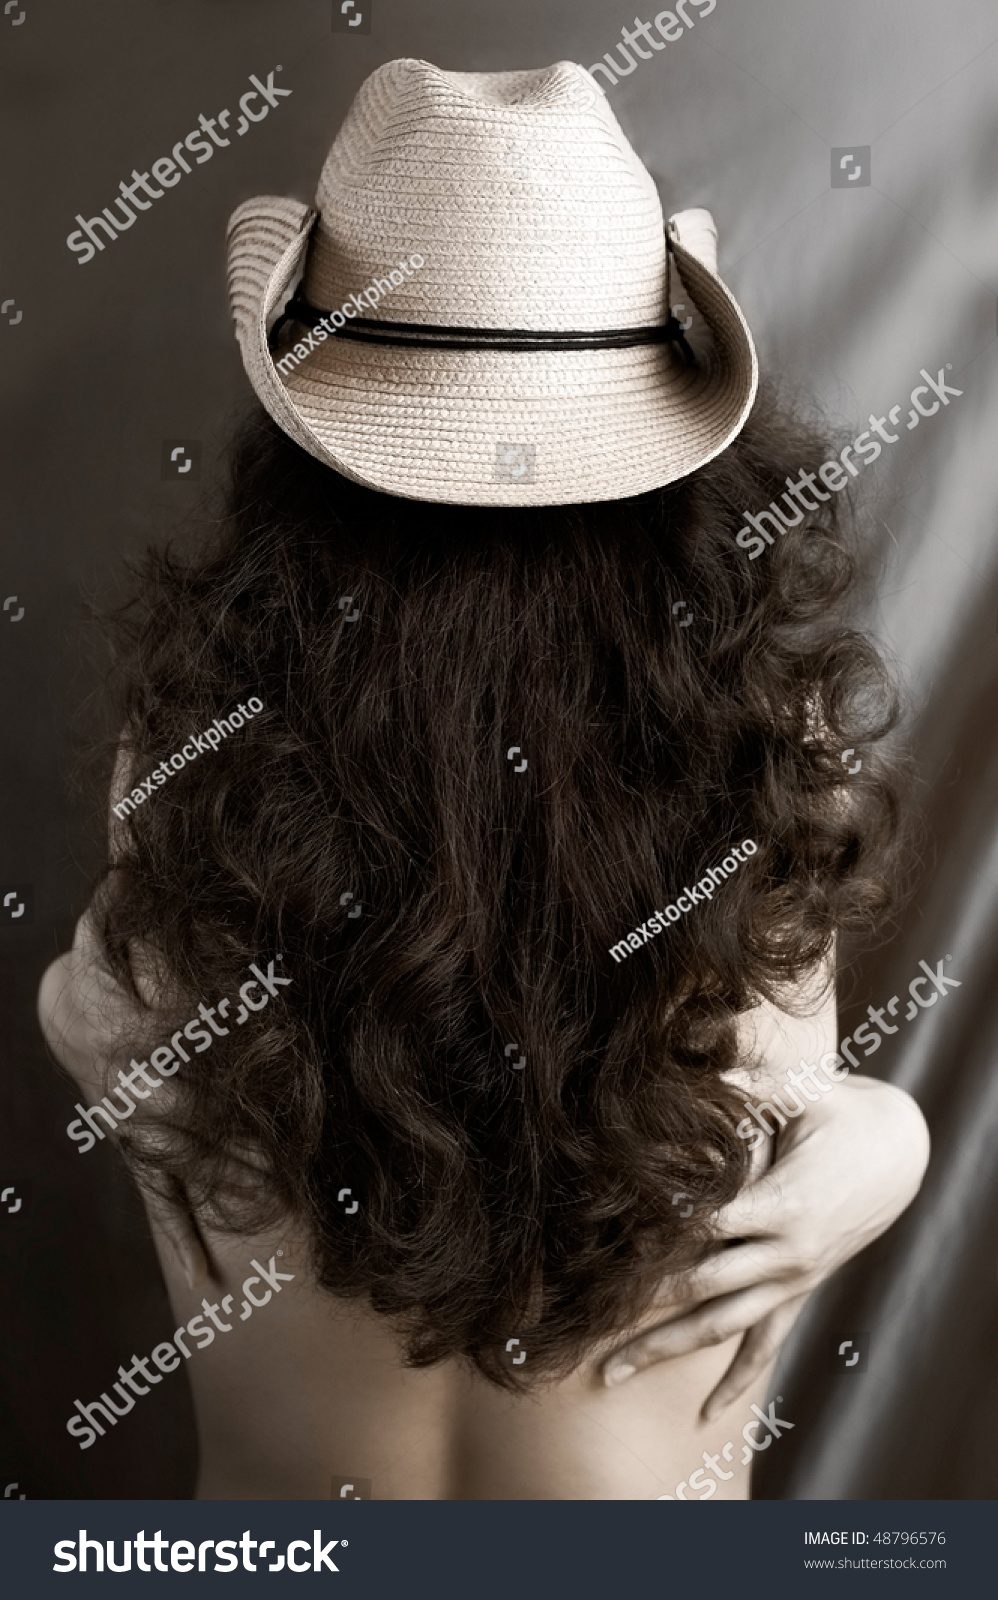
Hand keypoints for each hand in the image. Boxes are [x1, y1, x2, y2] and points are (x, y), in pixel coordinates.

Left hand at [602, 1074, 929, 1415]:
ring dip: (666, 1349)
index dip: (653, 1233)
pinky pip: (765, 1345)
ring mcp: (792, 1280)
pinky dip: (736, 1380)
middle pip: (700, 1287)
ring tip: (610, 1373)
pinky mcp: (799, 1291)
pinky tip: (707, 1415)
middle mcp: (785, 1254)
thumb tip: (687, 1071)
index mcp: (781, 1205)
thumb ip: (745, 1087)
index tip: (601, 1245)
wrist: (896, 1151)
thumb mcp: (799, 1092)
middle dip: (641, 1305)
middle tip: (585, 1318)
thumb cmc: (839, 1112)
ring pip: (722, 1327)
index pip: (702, 1226)